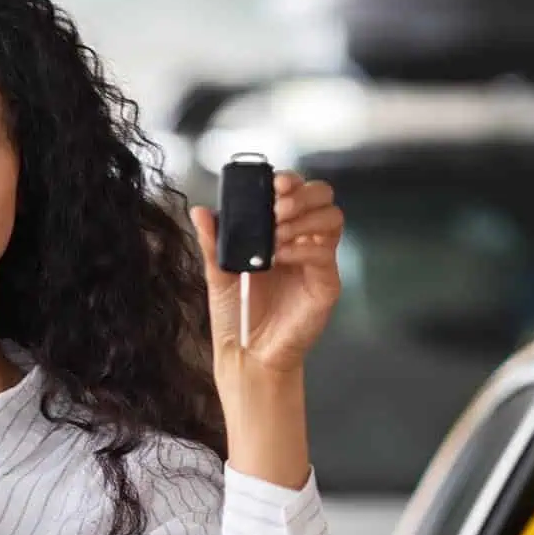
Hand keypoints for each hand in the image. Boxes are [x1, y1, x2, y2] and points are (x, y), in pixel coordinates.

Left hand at [190, 172, 344, 374]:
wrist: (246, 353)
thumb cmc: (236, 314)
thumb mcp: (218, 272)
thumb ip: (213, 241)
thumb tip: (201, 211)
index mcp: (280, 231)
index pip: (297, 192)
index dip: (290, 181)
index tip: (273, 184)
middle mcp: (303, 240)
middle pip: (323, 197)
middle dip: (301, 195)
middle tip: (275, 210)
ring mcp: (317, 261)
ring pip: (332, 219)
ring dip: (303, 218)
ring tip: (276, 234)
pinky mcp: (326, 283)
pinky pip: (324, 254)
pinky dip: (302, 248)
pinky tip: (279, 256)